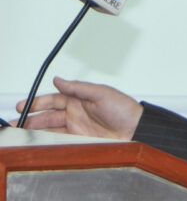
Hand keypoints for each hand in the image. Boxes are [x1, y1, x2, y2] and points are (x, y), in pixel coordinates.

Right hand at [14, 76, 143, 139]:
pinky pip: (60, 140)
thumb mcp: (101, 92)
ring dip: (36, 130)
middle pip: (48, 116)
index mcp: (80, 99)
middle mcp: (76, 113)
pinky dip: (48, 140)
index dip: (38, 102)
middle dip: (31, 118)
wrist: (136, 129)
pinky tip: (39, 140)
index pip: (53, 100)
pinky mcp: (80, 140)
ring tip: (21, 132)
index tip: (23, 105)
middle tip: (17, 121)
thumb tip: (58, 79)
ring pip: (51, 128)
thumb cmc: (124, 108)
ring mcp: (77, 127)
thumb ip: (78, 87)